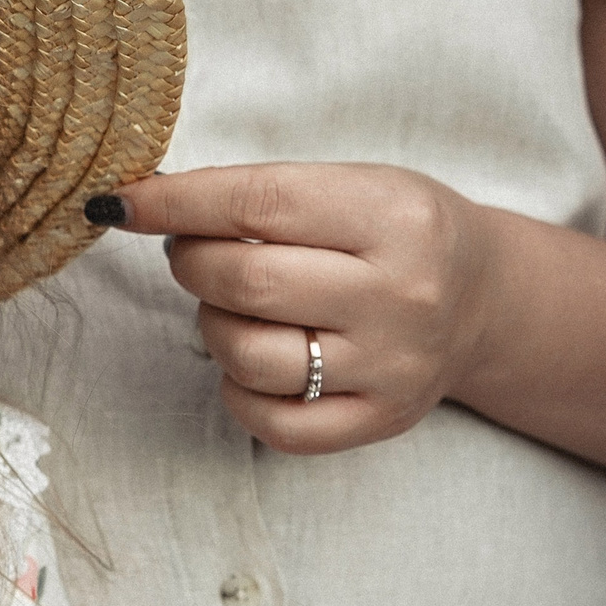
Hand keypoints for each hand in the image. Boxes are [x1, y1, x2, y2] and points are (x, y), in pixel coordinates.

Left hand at [105, 164, 498, 454]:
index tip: (121, 202)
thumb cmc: (395, 232)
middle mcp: (400, 295)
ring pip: (246, 354)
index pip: (258, 203)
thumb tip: (144, 204)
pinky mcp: (378, 420)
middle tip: (191, 251)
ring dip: (209, 323)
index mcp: (393, 216)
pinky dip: (236, 387)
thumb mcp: (351, 185)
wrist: (484, 300)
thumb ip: (259, 194)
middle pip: (246, 282)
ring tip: (229, 303)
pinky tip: (252, 355)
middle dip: (191, 262)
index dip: (174, 202)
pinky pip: (269, 420)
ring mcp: (390, 366)